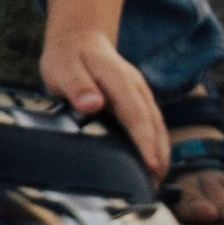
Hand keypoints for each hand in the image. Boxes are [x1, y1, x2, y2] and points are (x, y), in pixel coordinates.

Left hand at [40, 25, 168, 184]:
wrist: (80, 39)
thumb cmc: (68, 58)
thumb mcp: (63, 68)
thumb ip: (77, 86)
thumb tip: (92, 104)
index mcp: (118, 78)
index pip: (136, 114)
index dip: (144, 142)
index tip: (149, 165)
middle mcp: (136, 86)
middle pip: (153, 123)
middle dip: (157, 154)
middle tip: (154, 185)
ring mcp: (141, 93)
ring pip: (158, 125)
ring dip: (160, 153)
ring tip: (156, 183)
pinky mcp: (140, 101)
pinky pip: (153, 125)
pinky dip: (156, 145)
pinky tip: (152, 166)